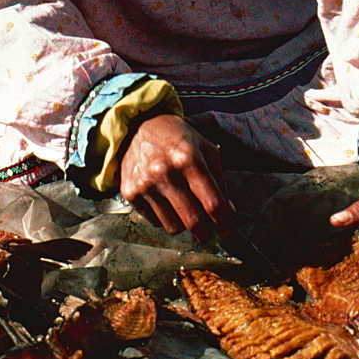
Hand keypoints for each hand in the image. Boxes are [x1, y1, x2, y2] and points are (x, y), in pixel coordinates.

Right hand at [119, 114, 234, 239]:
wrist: (138, 126)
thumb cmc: (177, 137)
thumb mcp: (206, 149)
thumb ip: (219, 181)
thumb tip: (228, 213)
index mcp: (189, 159)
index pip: (212, 203)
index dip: (224, 221)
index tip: (227, 228)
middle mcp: (166, 172)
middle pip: (193, 220)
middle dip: (205, 232)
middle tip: (208, 231)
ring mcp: (146, 184)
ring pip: (173, 226)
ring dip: (183, 224)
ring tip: (184, 210)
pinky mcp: (130, 192)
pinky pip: (154, 221)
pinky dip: (164, 217)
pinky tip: (165, 201)